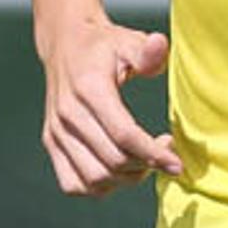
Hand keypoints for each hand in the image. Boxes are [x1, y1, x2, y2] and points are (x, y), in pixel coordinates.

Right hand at [39, 19, 179, 197]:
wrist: (64, 45)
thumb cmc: (103, 46)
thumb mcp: (128, 41)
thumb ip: (147, 52)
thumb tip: (159, 45)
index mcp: (89, 89)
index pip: (124, 135)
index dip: (153, 155)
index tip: (177, 164)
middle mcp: (68, 114)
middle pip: (112, 161)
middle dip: (146, 165)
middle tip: (164, 151)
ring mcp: (56, 132)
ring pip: (94, 179)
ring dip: (125, 179)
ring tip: (143, 161)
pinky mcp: (51, 143)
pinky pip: (72, 183)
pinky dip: (99, 187)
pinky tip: (118, 172)